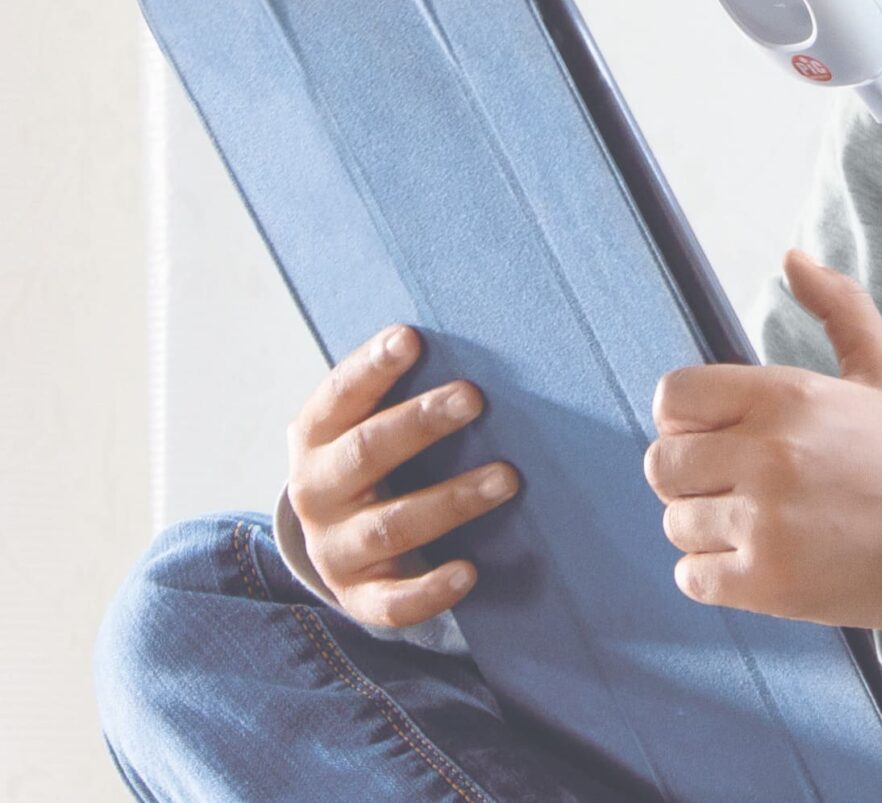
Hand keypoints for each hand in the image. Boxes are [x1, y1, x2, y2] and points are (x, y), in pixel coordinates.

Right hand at [285, 324, 521, 632]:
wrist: (334, 537)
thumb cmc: (372, 457)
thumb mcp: (365, 421)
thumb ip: (399, 389)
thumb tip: (481, 339)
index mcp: (316, 436)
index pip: (339, 395)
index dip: (371, 367)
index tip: (411, 337)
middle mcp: (318, 491)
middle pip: (367, 453)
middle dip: (421, 423)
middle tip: (474, 397)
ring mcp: (336, 548)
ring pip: (391, 525)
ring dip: (451, 500)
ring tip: (506, 477)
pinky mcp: (361, 596)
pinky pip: (392, 602)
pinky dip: (429, 590)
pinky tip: (468, 573)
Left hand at [644, 249, 881, 633]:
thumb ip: (838, 305)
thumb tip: (792, 256)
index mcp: (786, 396)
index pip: (673, 398)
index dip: (684, 416)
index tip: (716, 431)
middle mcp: (767, 455)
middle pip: (662, 463)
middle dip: (689, 473)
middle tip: (732, 481)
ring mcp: (764, 523)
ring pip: (675, 522)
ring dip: (703, 524)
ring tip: (752, 521)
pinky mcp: (765, 582)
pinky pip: (690, 576)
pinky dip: (711, 573)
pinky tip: (754, 558)